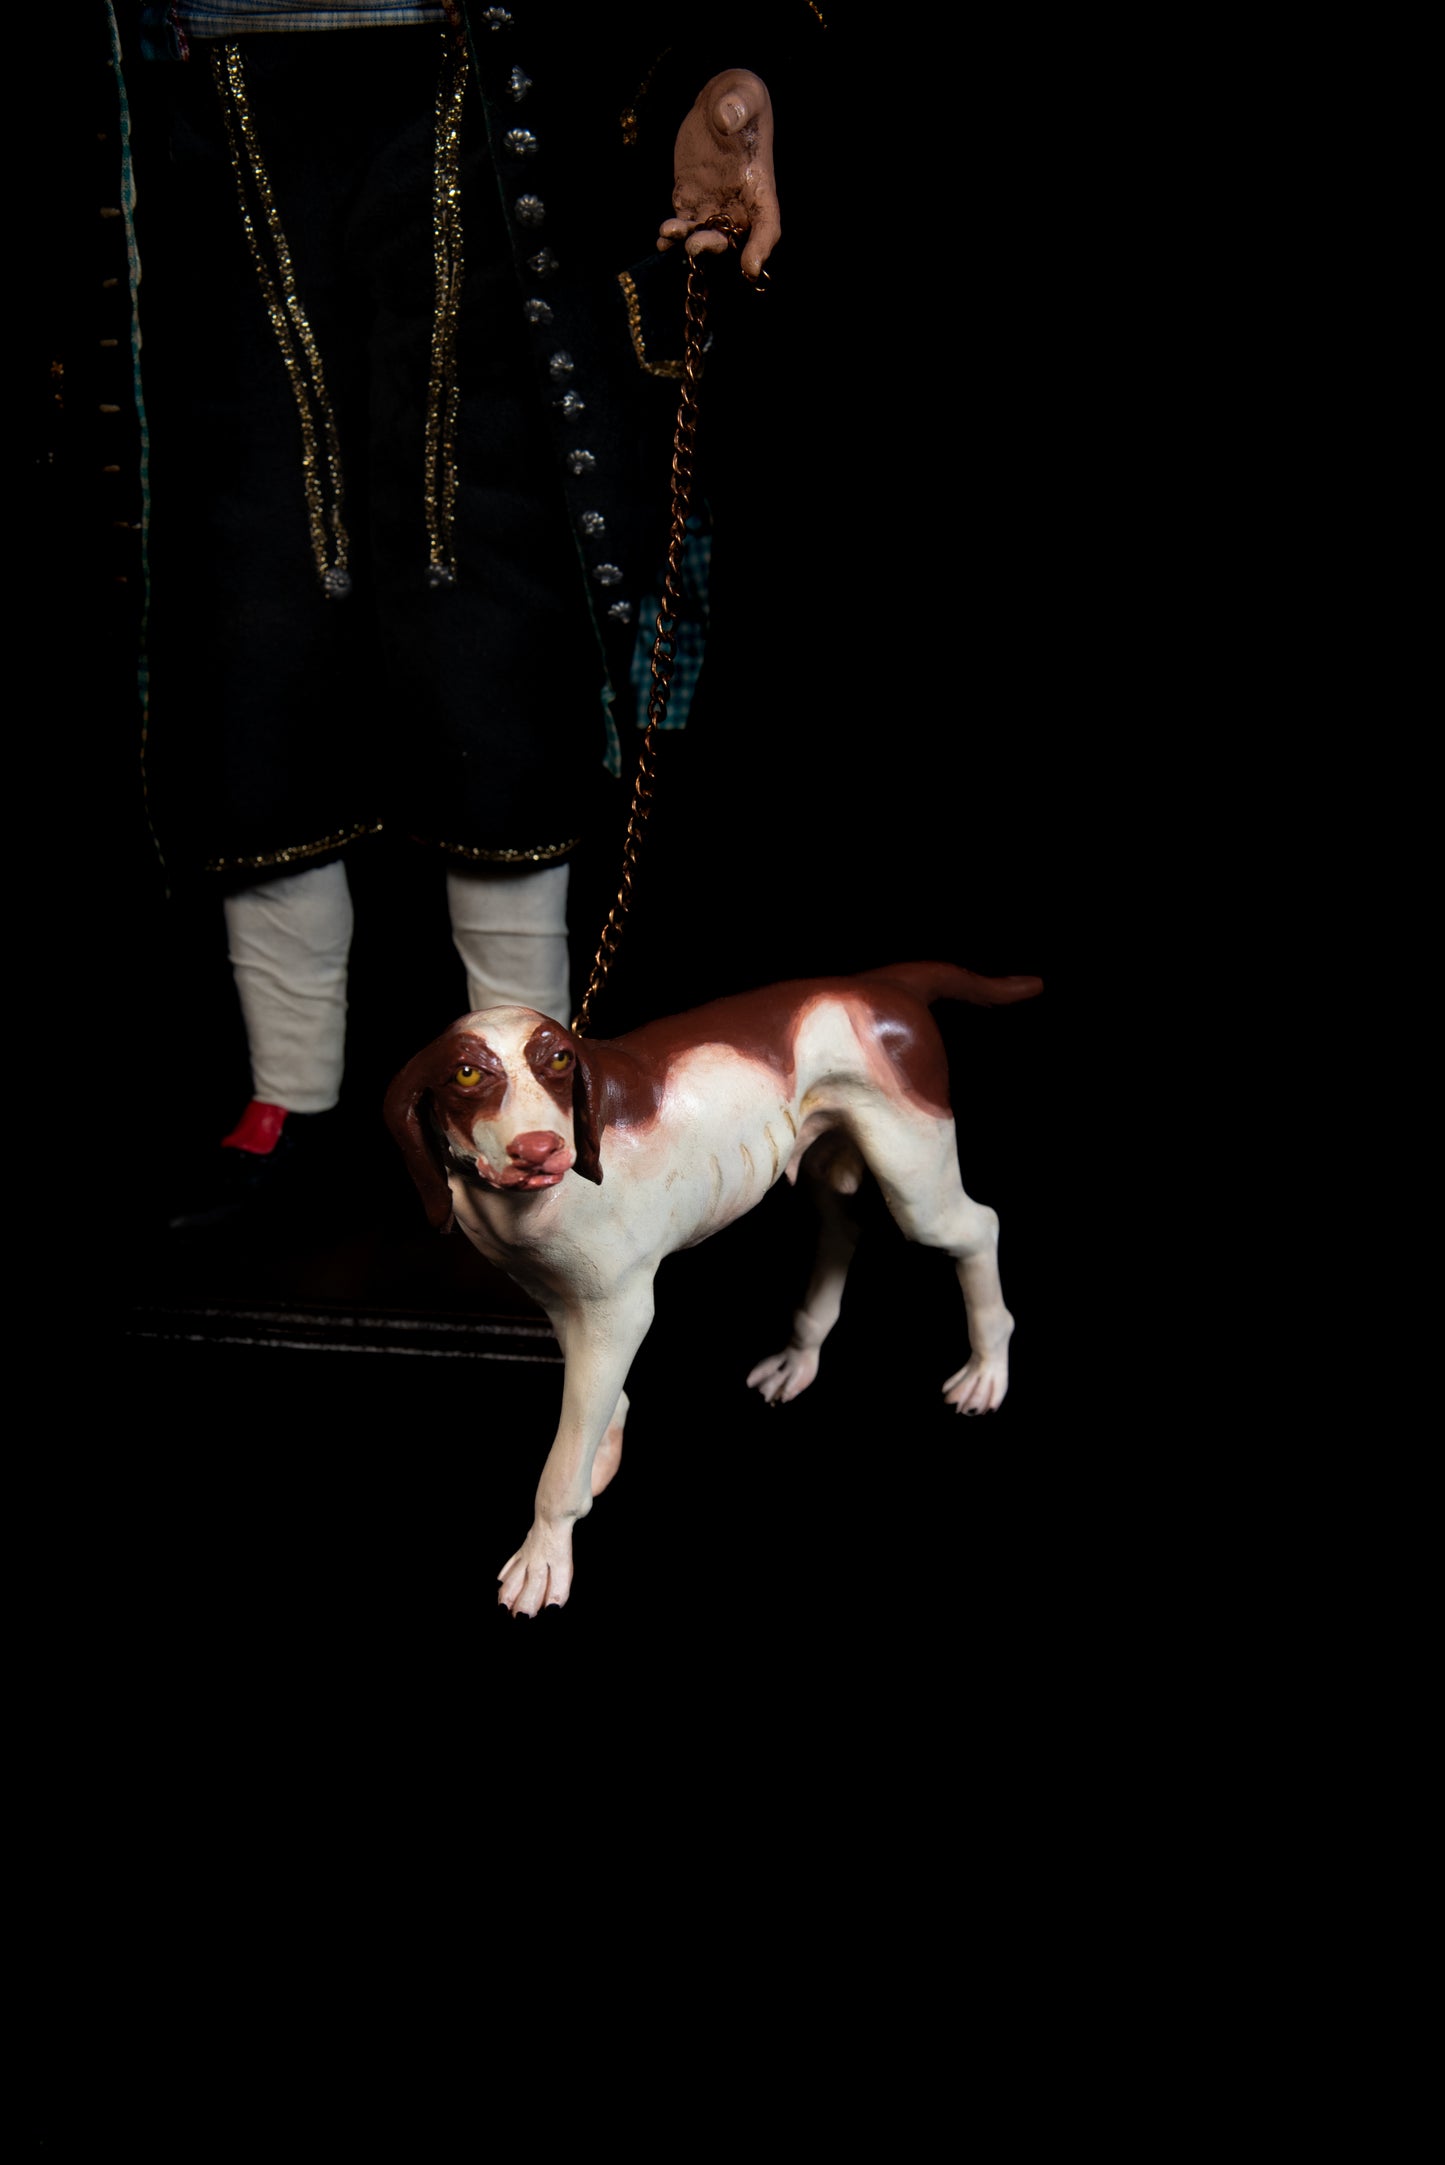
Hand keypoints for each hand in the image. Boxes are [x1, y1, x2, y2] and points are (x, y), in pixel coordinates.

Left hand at [658, 70, 779, 282]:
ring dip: (687, 243)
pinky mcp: (690, 199)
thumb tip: (724, 120)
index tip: (750, 269)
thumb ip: (738, 106)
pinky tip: (661, 238)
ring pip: (703, 236)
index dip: (760, 249)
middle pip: (731, 239)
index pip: (767, 226)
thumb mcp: (744, 94)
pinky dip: (672, 236)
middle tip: (695, 246)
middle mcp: (738, 204)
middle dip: (713, 248)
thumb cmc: (741, 99)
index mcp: (759, 186)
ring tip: (669, 232)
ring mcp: (712, 204)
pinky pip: (682, 224)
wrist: (719, 103)